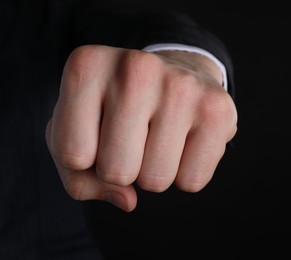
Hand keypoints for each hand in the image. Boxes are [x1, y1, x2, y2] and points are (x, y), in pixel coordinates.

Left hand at [45, 45, 236, 211]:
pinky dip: (184, 173)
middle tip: (131, 138)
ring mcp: (180, 84)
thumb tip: (127, 199)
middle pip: (116, 171)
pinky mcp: (217, 107)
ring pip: (155, 181)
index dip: (83, 159)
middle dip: (121, 169)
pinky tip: (183, 140)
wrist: (170, 77)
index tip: (96, 132)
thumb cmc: (113, 111)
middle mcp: (135, 67)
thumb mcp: (75, 134)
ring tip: (157, 136)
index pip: (73, 155)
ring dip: (152, 172)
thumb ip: (78, 177)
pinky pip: (191, 181)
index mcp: (86, 67)